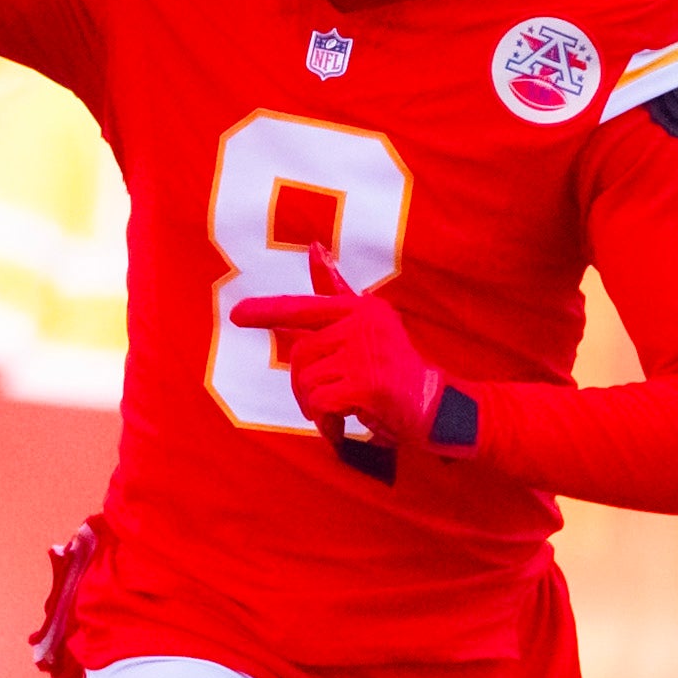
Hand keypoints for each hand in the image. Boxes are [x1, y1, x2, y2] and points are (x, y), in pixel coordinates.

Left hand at [230, 254, 451, 457]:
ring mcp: (368, 352)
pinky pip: (320, 403)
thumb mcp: (366, 329)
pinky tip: (341, 428)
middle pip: (300, 354)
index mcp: (361, 308)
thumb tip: (314, 248)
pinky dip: (324, 422)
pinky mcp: (369, 384)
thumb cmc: (396, 373)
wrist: (440, 410)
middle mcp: (365, 322)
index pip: (307, 307)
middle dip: (302, 386)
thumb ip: (337, 293)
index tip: (236, 315)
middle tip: (322, 406)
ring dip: (313, 407)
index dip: (269, 312)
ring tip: (337, 416)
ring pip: (306, 380)